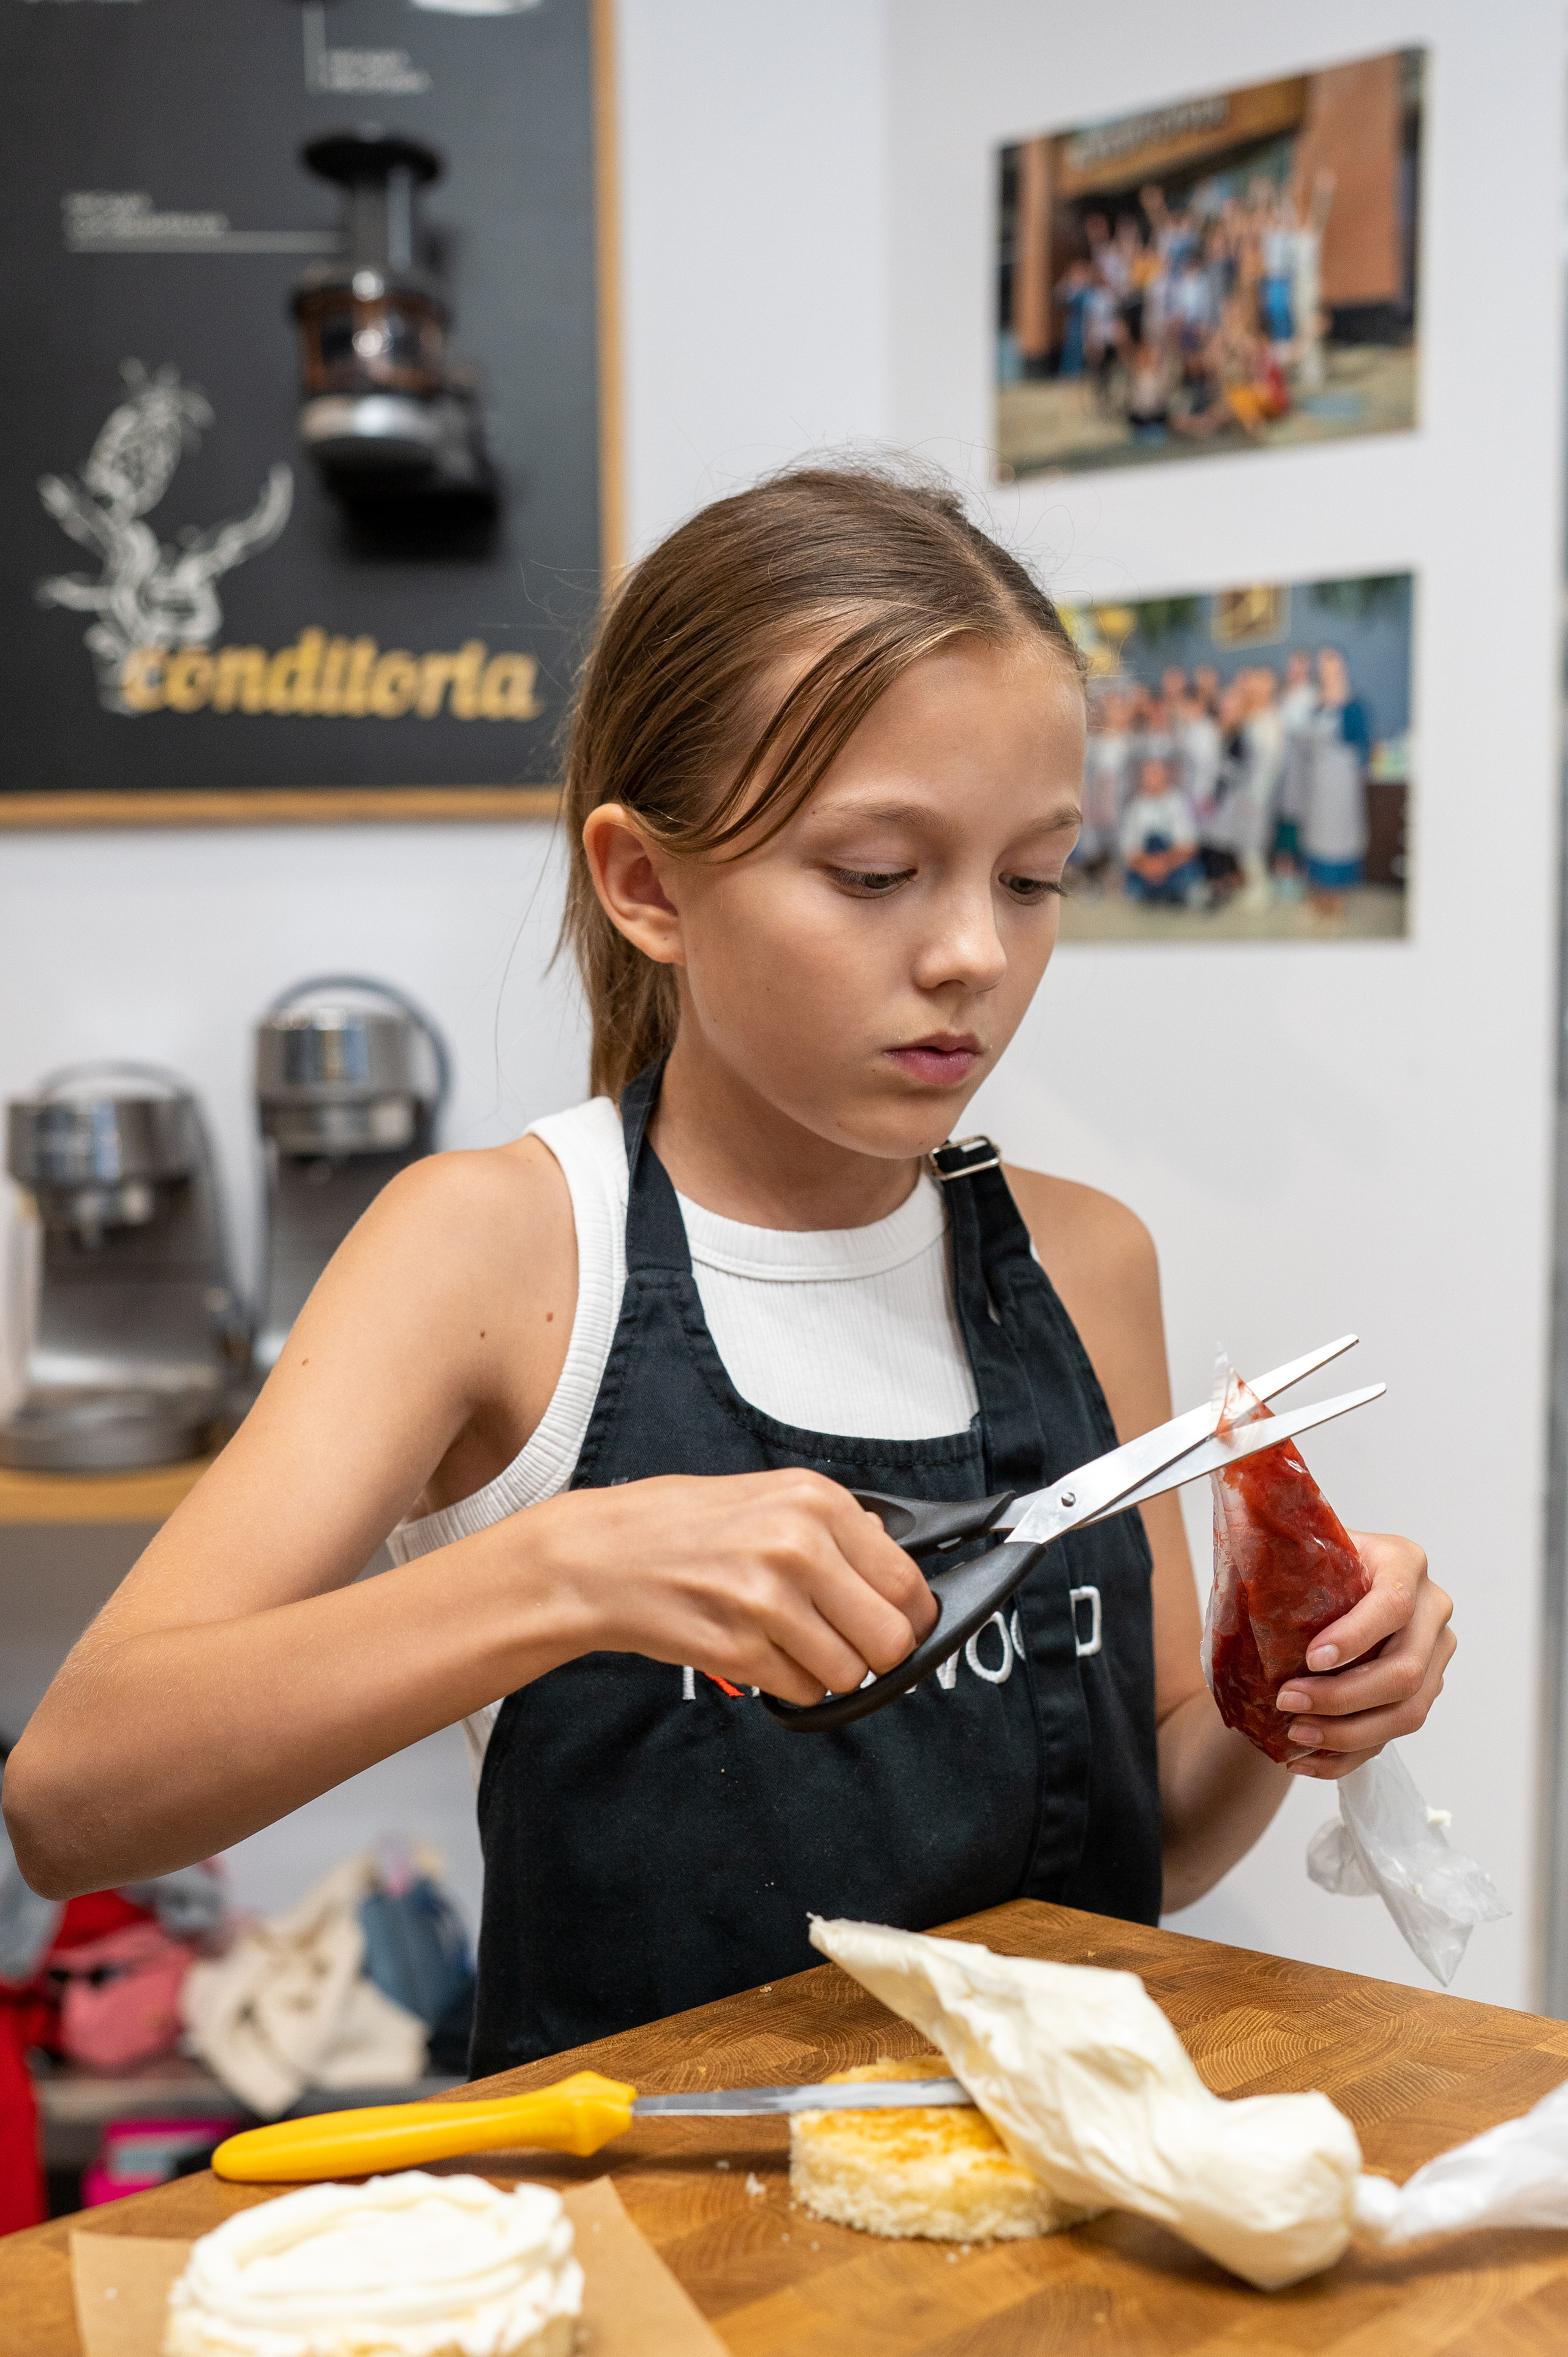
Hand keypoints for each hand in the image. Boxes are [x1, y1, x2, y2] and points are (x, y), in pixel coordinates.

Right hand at [532, 1469, 938, 1707]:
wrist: (599, 1558)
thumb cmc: (678, 1525)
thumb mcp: (766, 1495)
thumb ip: (834, 1524)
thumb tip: (891, 1550)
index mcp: (815, 1502)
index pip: (907, 1582)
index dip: (912, 1616)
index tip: (900, 1624)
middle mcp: (798, 1547)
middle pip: (892, 1638)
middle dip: (878, 1653)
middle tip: (848, 1642)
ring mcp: (767, 1601)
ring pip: (851, 1674)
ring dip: (830, 1671)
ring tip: (791, 1642)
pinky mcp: (737, 1649)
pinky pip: (804, 1692)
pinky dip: (792, 1684)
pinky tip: (761, 1652)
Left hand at [1271, 1531, 1453, 1778]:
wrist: (1325, 1588)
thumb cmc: (1308, 1567)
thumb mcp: (1298, 1550)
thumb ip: (1280, 1553)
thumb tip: (1248, 1560)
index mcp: (1403, 1562)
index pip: (1392, 1604)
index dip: (1355, 1636)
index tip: (1310, 1659)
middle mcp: (1430, 1609)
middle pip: (1404, 1669)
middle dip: (1343, 1696)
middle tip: (1287, 1702)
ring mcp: (1433, 1656)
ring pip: (1408, 1712)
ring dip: (1347, 1732)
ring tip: (1295, 1733)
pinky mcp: (1423, 1694)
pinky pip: (1393, 1737)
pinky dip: (1347, 1755)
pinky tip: (1306, 1759)